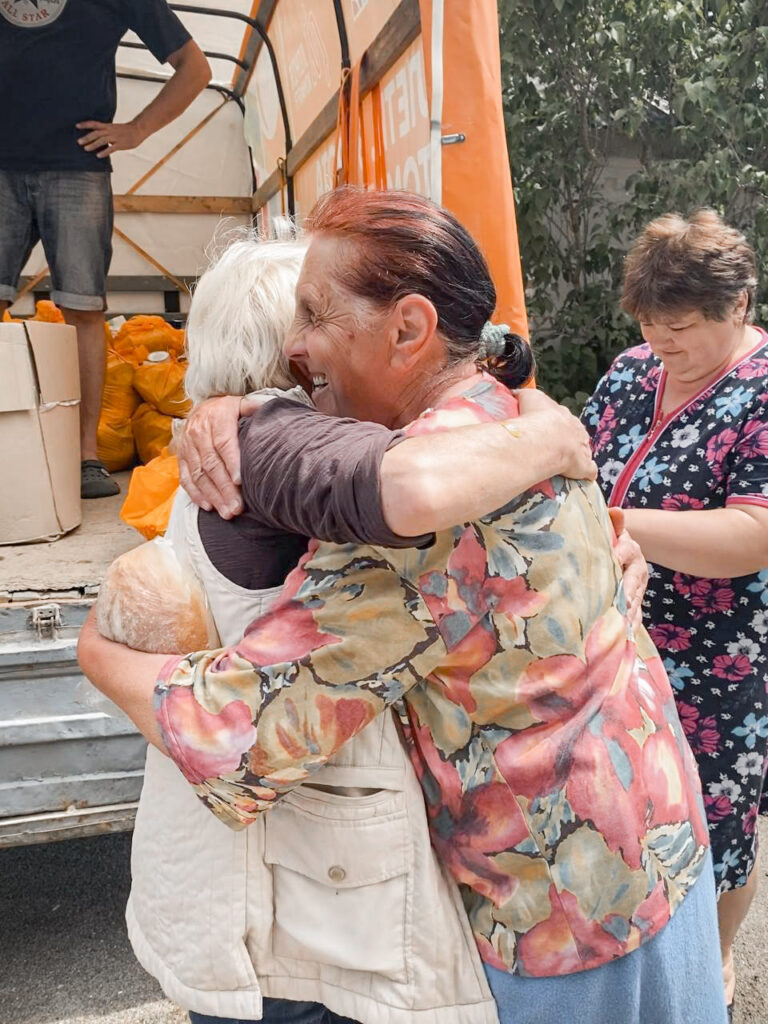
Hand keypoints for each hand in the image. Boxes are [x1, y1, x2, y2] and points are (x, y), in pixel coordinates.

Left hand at [76, 120, 146, 156]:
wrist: (138, 130)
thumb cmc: (126, 130)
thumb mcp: (114, 129)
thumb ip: (106, 132)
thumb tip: (99, 138)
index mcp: (108, 126)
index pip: (94, 124)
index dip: (85, 124)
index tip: (76, 126)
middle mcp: (110, 131)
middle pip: (96, 133)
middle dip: (87, 137)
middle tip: (79, 142)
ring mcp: (115, 137)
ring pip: (102, 140)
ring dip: (93, 144)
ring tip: (86, 149)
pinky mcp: (121, 144)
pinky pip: (111, 148)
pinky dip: (104, 152)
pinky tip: (98, 155)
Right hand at [177, 396, 243, 516]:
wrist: (202, 407)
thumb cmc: (228, 410)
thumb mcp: (241, 403)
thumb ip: (255, 408)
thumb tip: (270, 410)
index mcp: (216, 417)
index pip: (223, 442)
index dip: (231, 462)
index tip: (240, 481)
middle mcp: (198, 432)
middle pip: (211, 464)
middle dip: (224, 488)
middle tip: (237, 508)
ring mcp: (187, 446)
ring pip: (199, 475)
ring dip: (213, 496)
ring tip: (227, 513)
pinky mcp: (180, 457)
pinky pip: (185, 478)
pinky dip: (195, 494)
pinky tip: (209, 507)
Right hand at [515, 388, 596, 480]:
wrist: (547, 438)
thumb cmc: (536, 417)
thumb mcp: (527, 397)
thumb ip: (523, 395)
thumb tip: (516, 395)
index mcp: (563, 414)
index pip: (561, 417)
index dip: (553, 423)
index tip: (545, 429)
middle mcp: (576, 429)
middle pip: (573, 433)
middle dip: (566, 438)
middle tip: (551, 447)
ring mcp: (583, 447)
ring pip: (582, 449)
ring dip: (575, 454)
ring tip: (562, 462)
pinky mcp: (584, 466)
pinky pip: (589, 470)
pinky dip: (587, 472)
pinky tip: (582, 476)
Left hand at [608, 507, 647, 631]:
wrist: (619, 548)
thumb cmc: (609, 539)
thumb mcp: (610, 530)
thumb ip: (613, 523)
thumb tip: (615, 511)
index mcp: (630, 549)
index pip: (627, 553)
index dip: (620, 558)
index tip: (613, 564)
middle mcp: (637, 570)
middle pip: (634, 583)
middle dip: (628, 595)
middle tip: (623, 606)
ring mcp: (637, 587)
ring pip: (635, 601)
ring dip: (630, 614)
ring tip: (622, 628)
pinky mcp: (634, 601)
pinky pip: (635, 615)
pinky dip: (631, 626)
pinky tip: (624, 639)